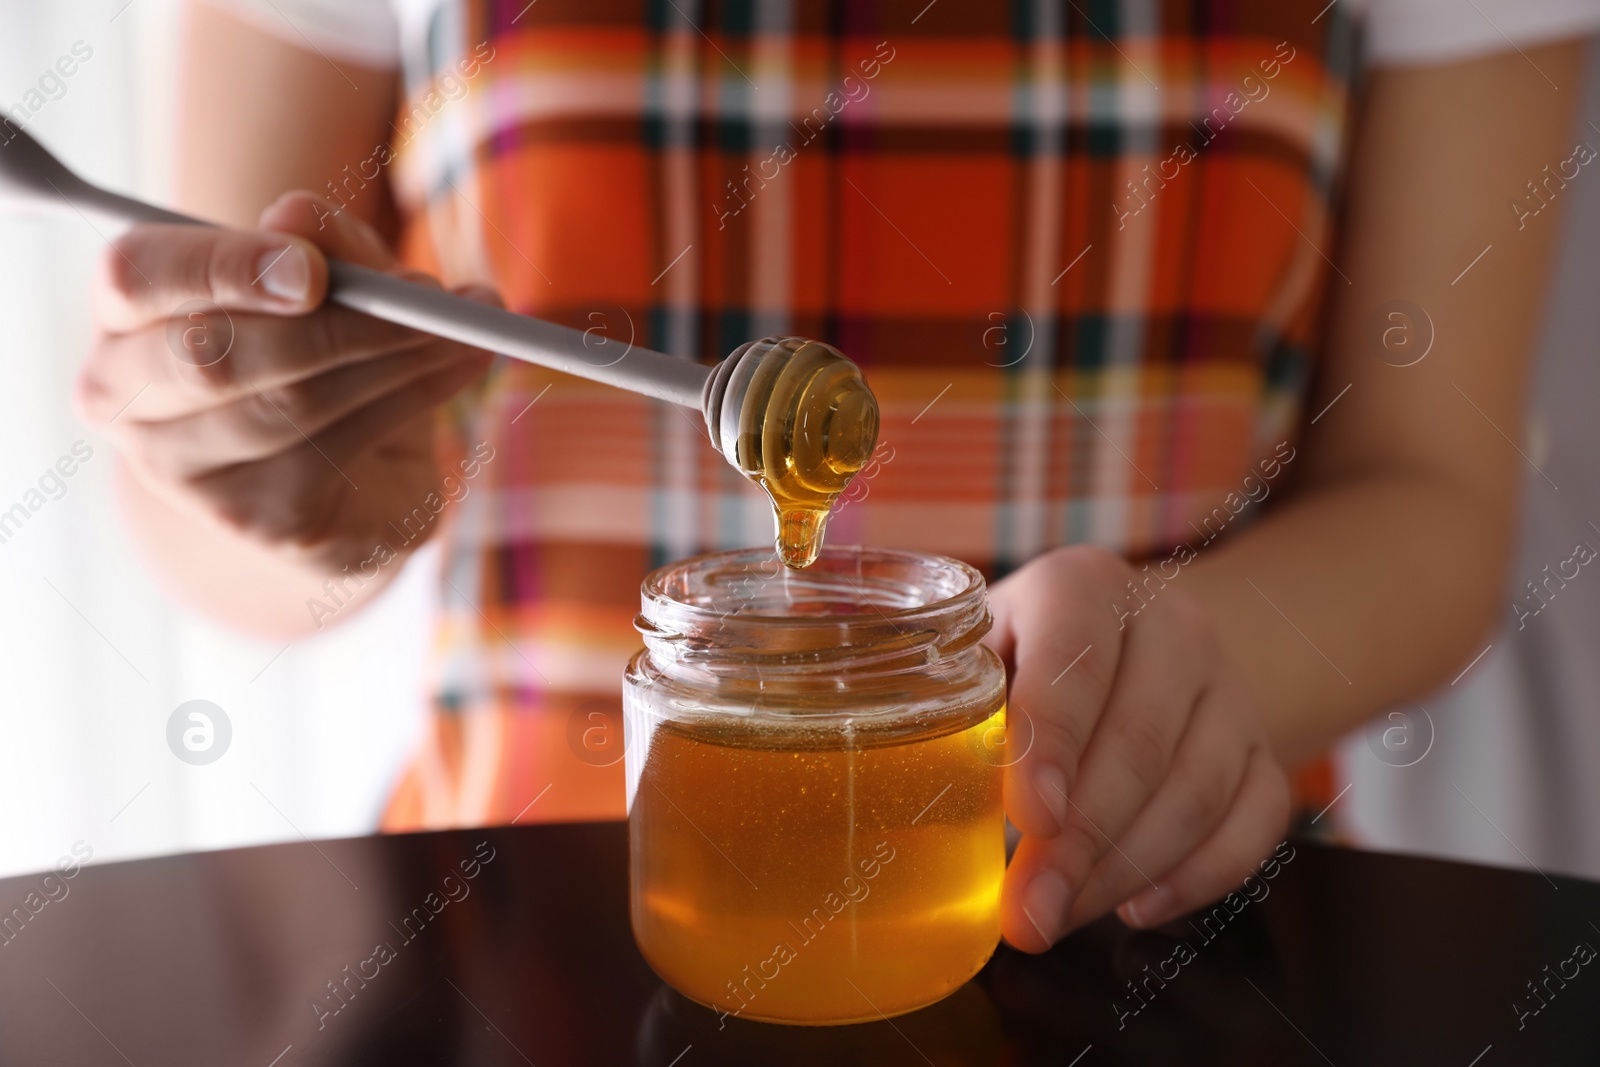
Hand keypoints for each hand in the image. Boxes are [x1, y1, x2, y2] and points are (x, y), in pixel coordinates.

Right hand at [76, 192, 494, 574]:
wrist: (346, 481)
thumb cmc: (318, 355)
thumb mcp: (325, 283)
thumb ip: (317, 243)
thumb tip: (299, 212)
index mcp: (125, 316)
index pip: (135, 276)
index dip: (221, 267)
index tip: (314, 270)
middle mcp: (129, 399)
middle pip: (213, 355)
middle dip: (334, 322)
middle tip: (425, 296)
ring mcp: (186, 472)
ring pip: (291, 403)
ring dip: (397, 354)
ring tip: (467, 326)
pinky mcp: (257, 518)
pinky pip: (342, 446)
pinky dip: (419, 394)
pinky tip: (464, 363)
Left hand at [985, 546, 1289, 949]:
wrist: (1128, 650)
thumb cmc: (1021, 661)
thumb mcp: (980, 658)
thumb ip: (959, 712)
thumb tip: (922, 799)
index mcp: (1083, 585)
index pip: (1075, 658)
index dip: (1053, 741)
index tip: (1030, 818)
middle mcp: (1170, 625)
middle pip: (1139, 740)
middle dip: (1080, 840)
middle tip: (1029, 914)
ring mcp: (1228, 688)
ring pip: (1197, 789)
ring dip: (1125, 869)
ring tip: (1059, 917)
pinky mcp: (1265, 749)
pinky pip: (1256, 821)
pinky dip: (1199, 875)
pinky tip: (1136, 907)